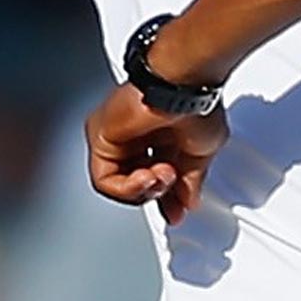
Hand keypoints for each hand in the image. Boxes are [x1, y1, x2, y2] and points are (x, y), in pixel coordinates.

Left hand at [85, 82, 227, 224]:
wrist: (183, 88)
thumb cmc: (195, 104)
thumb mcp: (201, 152)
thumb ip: (190, 180)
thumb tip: (188, 201)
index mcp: (157, 134)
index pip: (152, 175)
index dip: (165, 198)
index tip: (177, 212)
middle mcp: (133, 134)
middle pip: (134, 183)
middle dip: (157, 194)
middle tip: (174, 188)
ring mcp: (115, 136)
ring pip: (117, 186)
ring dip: (145, 190)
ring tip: (164, 175)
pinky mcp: (100, 138)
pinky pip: (105, 181)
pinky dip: (129, 187)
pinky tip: (147, 176)